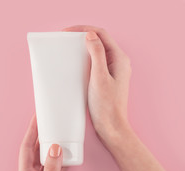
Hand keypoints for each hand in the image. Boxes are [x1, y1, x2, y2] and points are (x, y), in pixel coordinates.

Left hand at [16, 115, 68, 170]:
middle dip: (42, 135)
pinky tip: (69, 153)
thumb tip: (53, 148)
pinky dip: (63, 159)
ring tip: (60, 132)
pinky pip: (57, 168)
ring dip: (53, 145)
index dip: (31, 131)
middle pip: (36, 150)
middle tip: (50, 121)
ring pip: (47, 158)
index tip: (37, 117)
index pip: (26, 148)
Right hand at [62, 25, 132, 142]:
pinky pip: (95, 63)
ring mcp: (113, 71)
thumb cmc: (107, 106)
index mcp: (119, 59)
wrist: (111, 127)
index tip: (67, 32)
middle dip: (82, 37)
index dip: (83, 30)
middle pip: (99, 41)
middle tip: (65, 39)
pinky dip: (84, 60)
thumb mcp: (99, 78)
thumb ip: (97, 54)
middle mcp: (118, 62)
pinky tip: (74, 64)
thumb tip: (90, 36)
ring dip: (82, 48)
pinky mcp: (106, 79)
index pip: (101, 34)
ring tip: (68, 49)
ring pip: (96, 52)